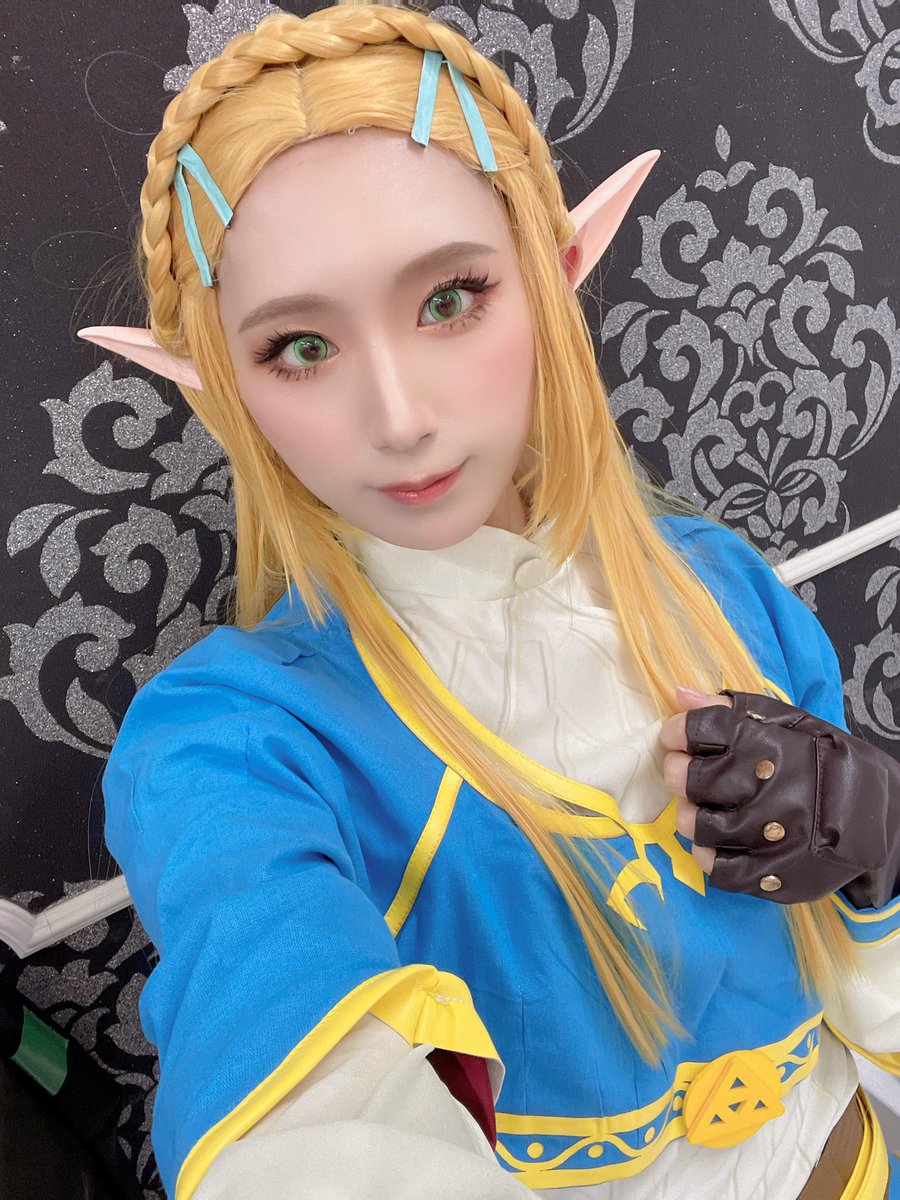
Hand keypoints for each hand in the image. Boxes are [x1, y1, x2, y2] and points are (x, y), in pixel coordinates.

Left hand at [658, 687, 899, 906]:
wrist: (877, 812)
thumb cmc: (822, 760)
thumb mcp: (787, 722)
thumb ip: (732, 708)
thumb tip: (680, 695)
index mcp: (769, 745)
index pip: (701, 730)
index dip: (678, 732)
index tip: (675, 736)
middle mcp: (768, 789)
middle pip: (692, 779)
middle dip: (678, 772)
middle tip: (681, 772)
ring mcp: (771, 836)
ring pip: (699, 826)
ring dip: (689, 815)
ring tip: (699, 807)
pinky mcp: (775, 874)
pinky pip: (720, 869)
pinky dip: (708, 854)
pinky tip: (717, 841)